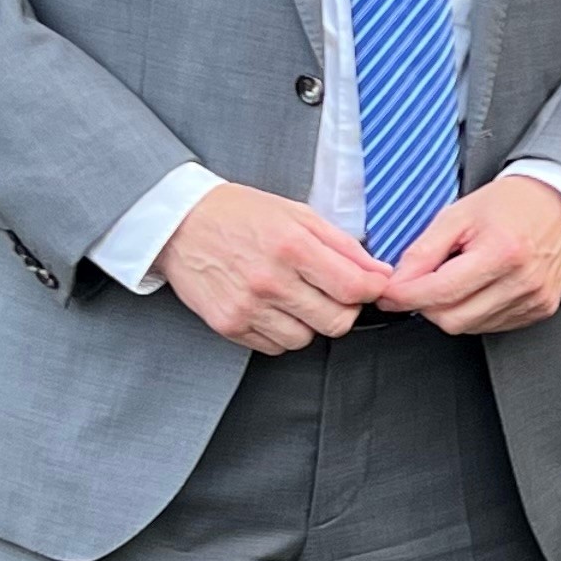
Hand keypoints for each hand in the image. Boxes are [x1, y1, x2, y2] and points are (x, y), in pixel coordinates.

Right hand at [153, 184, 396, 352]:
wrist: (180, 223)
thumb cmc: (241, 214)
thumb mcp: (298, 214)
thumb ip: (343, 245)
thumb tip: (380, 273)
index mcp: (291, 246)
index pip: (353, 288)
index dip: (371, 290)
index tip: (371, 285)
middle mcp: (269, 280)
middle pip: (336, 322)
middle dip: (344, 309)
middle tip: (333, 292)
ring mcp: (247, 307)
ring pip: (306, 339)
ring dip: (310, 322)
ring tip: (295, 296)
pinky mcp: (228, 325)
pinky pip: (274, 346)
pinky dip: (281, 331)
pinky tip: (271, 306)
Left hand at [376, 175, 560, 335]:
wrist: (560, 203)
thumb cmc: (511, 204)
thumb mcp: (458, 214)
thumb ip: (424, 250)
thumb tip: (398, 283)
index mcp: (502, 252)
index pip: (441, 291)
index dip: (406, 296)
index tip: (388, 294)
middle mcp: (522, 281)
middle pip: (453, 318)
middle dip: (427, 306)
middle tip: (421, 283)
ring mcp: (534, 300)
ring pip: (470, 326)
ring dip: (452, 309)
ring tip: (458, 277)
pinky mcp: (541, 310)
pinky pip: (492, 325)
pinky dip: (476, 312)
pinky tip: (479, 287)